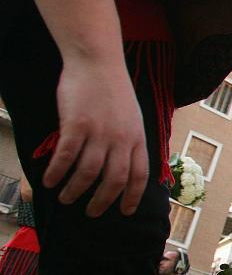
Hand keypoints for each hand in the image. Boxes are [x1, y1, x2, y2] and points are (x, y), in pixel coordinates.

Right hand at [44, 58, 148, 216]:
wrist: (97, 61)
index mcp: (137, 137)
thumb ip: (129, 140)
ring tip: (66, 199)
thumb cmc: (113, 88)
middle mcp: (121, 138)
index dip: (133, 196)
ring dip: (76, 190)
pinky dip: (57, 172)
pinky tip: (49, 181)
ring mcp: (99, 132)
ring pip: (88, 173)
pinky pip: (66, 157)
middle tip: (92, 213)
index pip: (139, 175)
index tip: (126, 211)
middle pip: (114, 180)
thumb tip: (125, 163)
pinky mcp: (77, 125)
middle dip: (103, 201)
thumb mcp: (132, 116)